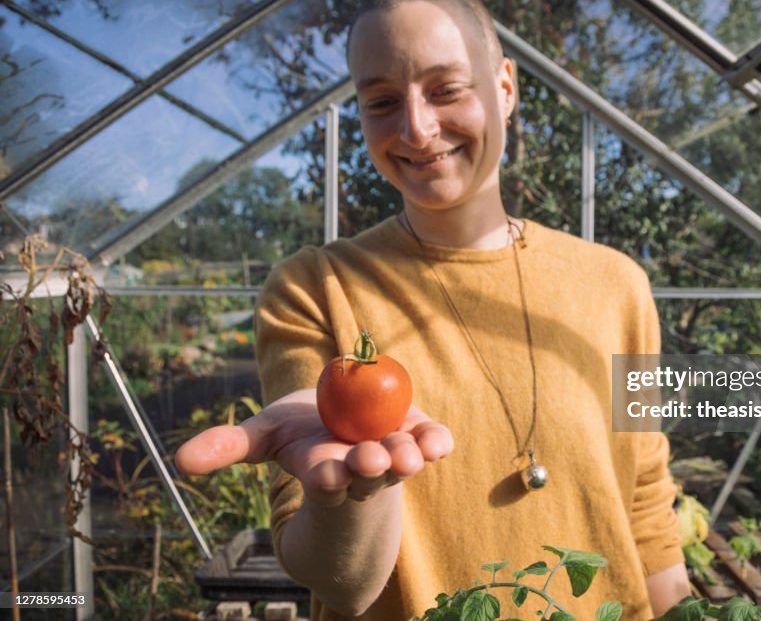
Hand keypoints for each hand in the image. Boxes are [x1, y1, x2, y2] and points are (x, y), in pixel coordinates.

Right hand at [174, 389, 452, 506]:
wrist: (346, 422)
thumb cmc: (303, 433)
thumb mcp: (266, 436)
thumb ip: (229, 446)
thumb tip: (178, 462)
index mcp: (324, 472)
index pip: (326, 481)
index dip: (328, 478)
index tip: (326, 474)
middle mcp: (361, 469)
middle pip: (369, 474)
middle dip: (371, 468)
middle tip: (373, 460)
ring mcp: (394, 457)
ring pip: (403, 462)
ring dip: (407, 457)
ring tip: (410, 452)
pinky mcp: (419, 439)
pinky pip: (432, 444)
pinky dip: (438, 442)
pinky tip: (440, 441)